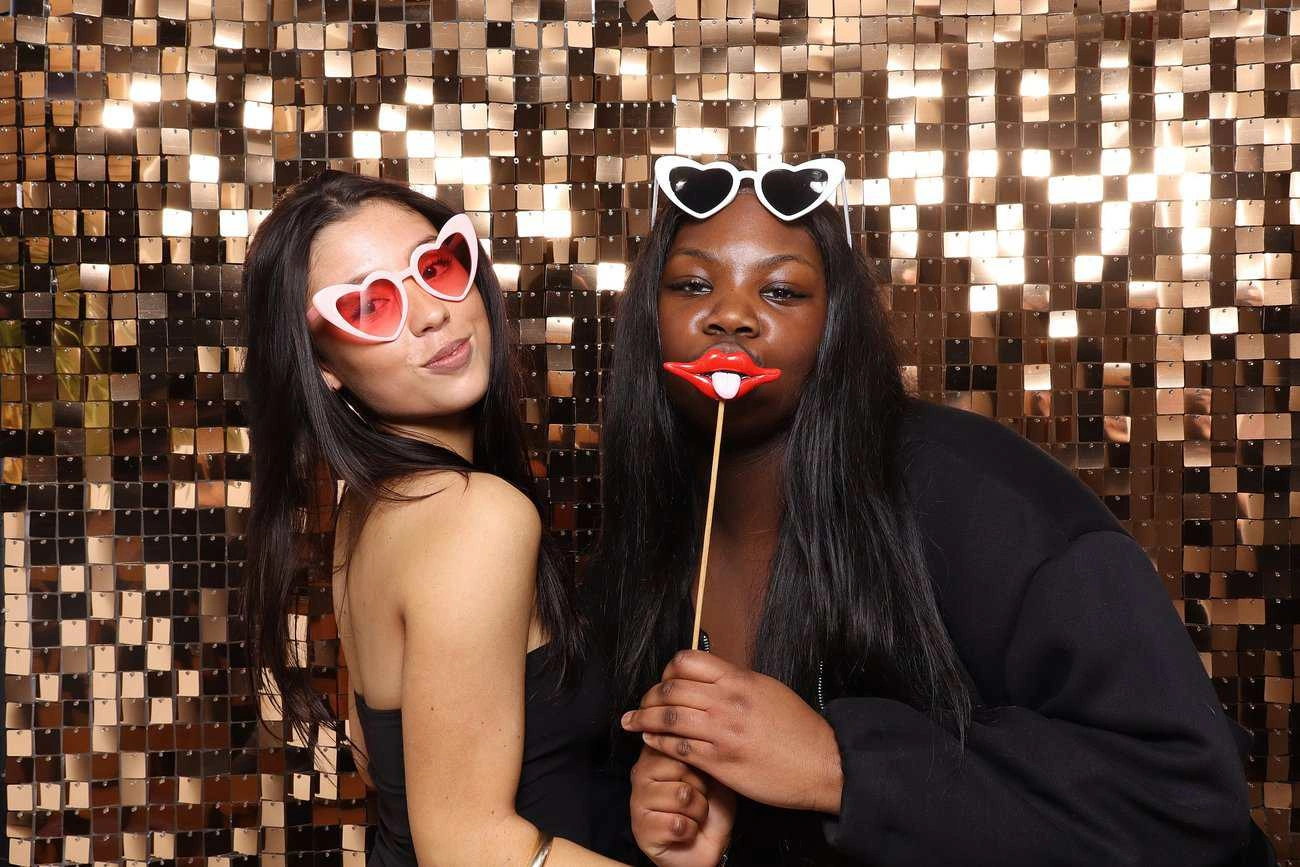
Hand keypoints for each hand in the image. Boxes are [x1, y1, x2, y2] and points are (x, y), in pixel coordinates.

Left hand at [621, 650, 842, 813]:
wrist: (823, 763)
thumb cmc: (799, 728)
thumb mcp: (768, 690)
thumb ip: (737, 683)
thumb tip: (711, 678)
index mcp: (739, 679)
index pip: (687, 662)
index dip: (668, 670)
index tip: (663, 681)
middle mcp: (727, 701)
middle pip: (671, 689)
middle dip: (649, 696)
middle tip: (641, 704)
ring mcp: (722, 732)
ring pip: (668, 717)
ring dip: (643, 719)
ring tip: (631, 722)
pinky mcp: (720, 761)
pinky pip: (678, 747)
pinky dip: (658, 743)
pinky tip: (650, 742)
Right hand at [631, 745, 734, 866]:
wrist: (710, 845)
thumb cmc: (711, 807)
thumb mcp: (712, 773)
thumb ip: (698, 753)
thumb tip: (691, 739)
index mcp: (655, 756)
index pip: (673, 742)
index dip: (696, 761)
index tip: (698, 774)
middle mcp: (640, 775)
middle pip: (679, 767)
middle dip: (699, 787)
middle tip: (696, 799)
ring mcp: (637, 802)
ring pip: (681, 795)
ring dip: (698, 811)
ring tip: (693, 816)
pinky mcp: (642, 830)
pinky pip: (676, 823)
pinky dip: (690, 830)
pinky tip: (684, 832)